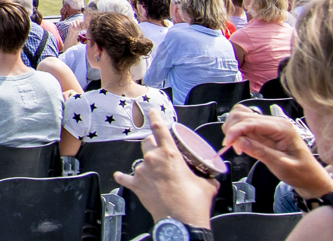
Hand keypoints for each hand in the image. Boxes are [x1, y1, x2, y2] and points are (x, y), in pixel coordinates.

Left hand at [114, 110, 218, 228]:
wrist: (181, 221)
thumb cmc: (194, 203)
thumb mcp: (206, 184)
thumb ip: (206, 175)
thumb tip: (211, 176)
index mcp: (171, 154)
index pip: (159, 128)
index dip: (154, 117)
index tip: (150, 110)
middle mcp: (153, 159)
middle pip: (147, 142)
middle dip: (153, 144)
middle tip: (160, 151)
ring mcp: (142, 172)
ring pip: (140, 161)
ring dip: (147, 165)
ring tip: (157, 176)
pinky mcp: (136, 185)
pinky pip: (125, 177)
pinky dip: (124, 176)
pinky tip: (121, 175)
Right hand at [222, 107, 331, 196]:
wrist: (311, 179)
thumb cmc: (301, 173)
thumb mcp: (281, 165)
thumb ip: (260, 152)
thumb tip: (239, 141)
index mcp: (282, 127)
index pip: (252, 121)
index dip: (236, 130)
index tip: (227, 143)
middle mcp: (274, 123)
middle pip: (243, 114)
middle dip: (233, 129)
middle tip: (231, 146)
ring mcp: (268, 127)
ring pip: (241, 117)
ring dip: (233, 129)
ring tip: (236, 146)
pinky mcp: (264, 133)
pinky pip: (245, 127)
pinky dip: (237, 133)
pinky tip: (240, 145)